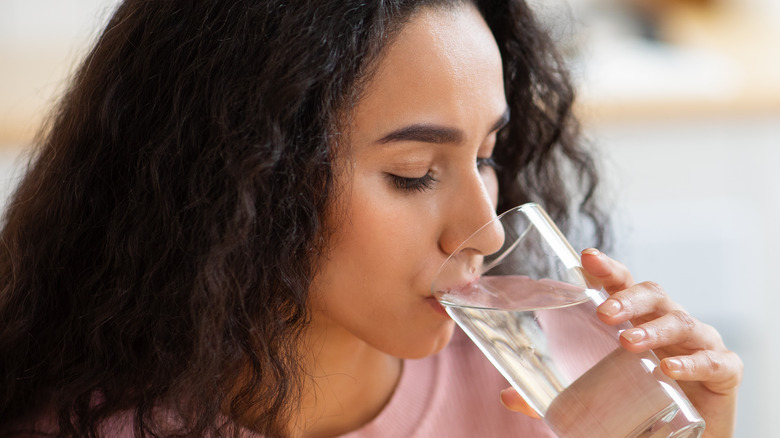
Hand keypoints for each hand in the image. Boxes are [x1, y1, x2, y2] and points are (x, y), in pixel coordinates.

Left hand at [500, 248, 742, 437]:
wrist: (684, 435)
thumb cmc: (638, 400)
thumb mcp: (593, 395)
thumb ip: (552, 396)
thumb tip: (507, 395)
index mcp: (637, 319)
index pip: (622, 284)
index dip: (607, 268)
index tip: (586, 257)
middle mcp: (667, 323)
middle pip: (652, 294)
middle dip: (627, 297)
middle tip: (603, 311)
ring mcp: (698, 343)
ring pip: (681, 321)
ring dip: (653, 328)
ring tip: (628, 342)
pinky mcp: (724, 370)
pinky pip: (714, 360)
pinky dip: (694, 362)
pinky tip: (669, 370)